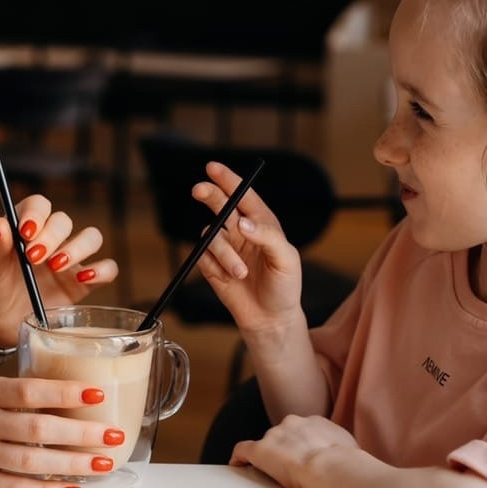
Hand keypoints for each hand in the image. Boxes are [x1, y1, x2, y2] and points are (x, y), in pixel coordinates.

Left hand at [0, 194, 118, 348]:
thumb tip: (0, 224)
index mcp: (23, 229)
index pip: (38, 205)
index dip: (36, 214)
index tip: (25, 232)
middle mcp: (48, 241)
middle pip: (64, 221)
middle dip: (52, 236)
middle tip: (33, 257)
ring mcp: (67, 262)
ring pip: (91, 238)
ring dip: (78, 247)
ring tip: (56, 266)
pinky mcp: (80, 286)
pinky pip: (106, 270)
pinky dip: (102, 270)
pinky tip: (84, 277)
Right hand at [0, 373, 127, 487]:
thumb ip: (8, 393)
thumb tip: (61, 396)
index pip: (28, 390)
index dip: (64, 391)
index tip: (95, 391)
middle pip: (37, 430)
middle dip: (81, 433)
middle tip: (113, 435)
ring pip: (31, 462)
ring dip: (71, 464)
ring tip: (102, 464)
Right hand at [192, 161, 302, 334]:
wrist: (270, 320)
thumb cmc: (285, 287)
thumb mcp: (286, 259)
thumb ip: (267, 236)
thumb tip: (242, 222)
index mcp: (262, 223)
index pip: (243, 195)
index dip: (228, 179)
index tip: (213, 168)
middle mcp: (241, 231)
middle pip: (219, 204)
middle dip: (210, 195)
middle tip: (200, 190)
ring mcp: (225, 248)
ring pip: (211, 236)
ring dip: (224, 254)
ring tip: (241, 273)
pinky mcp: (212, 266)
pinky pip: (203, 258)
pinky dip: (215, 268)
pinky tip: (230, 281)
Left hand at [231, 415, 358, 487]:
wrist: (332, 468)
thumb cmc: (348, 466)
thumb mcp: (353, 452)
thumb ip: (346, 452)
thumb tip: (354, 464)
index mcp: (316, 422)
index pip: (304, 430)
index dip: (302, 444)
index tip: (305, 457)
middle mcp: (293, 423)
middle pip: (283, 434)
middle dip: (285, 449)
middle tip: (291, 469)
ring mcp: (275, 436)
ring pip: (266, 443)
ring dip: (268, 456)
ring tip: (269, 474)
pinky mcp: (260, 450)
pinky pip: (243, 450)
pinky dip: (239, 457)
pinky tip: (236, 467)